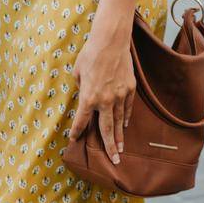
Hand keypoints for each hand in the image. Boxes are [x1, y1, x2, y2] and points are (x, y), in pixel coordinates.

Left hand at [69, 26, 134, 163]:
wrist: (110, 41)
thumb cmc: (90, 54)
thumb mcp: (78, 72)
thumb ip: (81, 88)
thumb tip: (85, 96)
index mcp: (88, 97)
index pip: (82, 120)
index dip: (77, 131)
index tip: (74, 139)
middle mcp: (105, 100)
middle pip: (107, 130)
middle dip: (109, 147)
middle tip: (114, 161)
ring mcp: (119, 95)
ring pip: (119, 122)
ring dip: (119, 137)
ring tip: (120, 150)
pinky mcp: (129, 89)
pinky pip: (127, 108)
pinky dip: (125, 118)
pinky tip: (124, 126)